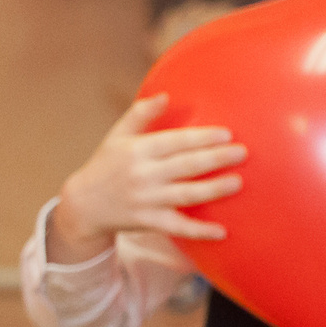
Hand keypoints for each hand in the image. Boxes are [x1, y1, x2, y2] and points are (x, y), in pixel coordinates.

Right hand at [48, 95, 245, 258]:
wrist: (83, 205)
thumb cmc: (105, 165)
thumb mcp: (116, 136)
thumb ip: (140, 114)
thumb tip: (165, 95)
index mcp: (138, 151)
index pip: (175, 142)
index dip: (201, 138)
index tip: (227, 134)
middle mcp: (143, 175)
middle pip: (185, 166)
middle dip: (215, 159)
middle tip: (242, 153)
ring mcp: (147, 200)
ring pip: (186, 195)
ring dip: (214, 190)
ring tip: (237, 182)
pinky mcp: (148, 222)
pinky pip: (178, 227)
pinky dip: (199, 231)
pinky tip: (222, 231)